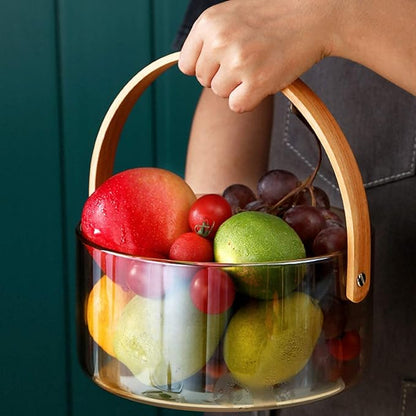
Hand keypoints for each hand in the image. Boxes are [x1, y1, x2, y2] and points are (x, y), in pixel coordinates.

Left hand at [179, 0, 339, 111]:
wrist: (313, 14)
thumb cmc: (272, 16)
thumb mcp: (231, 15)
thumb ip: (208, 38)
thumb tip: (189, 68)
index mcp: (208, 22)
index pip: (186, 65)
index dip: (204, 68)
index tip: (220, 64)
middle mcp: (219, 41)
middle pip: (204, 81)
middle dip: (222, 76)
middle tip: (246, 61)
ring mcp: (238, 62)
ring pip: (220, 94)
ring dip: (237, 87)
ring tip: (257, 66)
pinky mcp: (257, 82)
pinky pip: (237, 106)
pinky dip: (249, 99)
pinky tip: (263, 81)